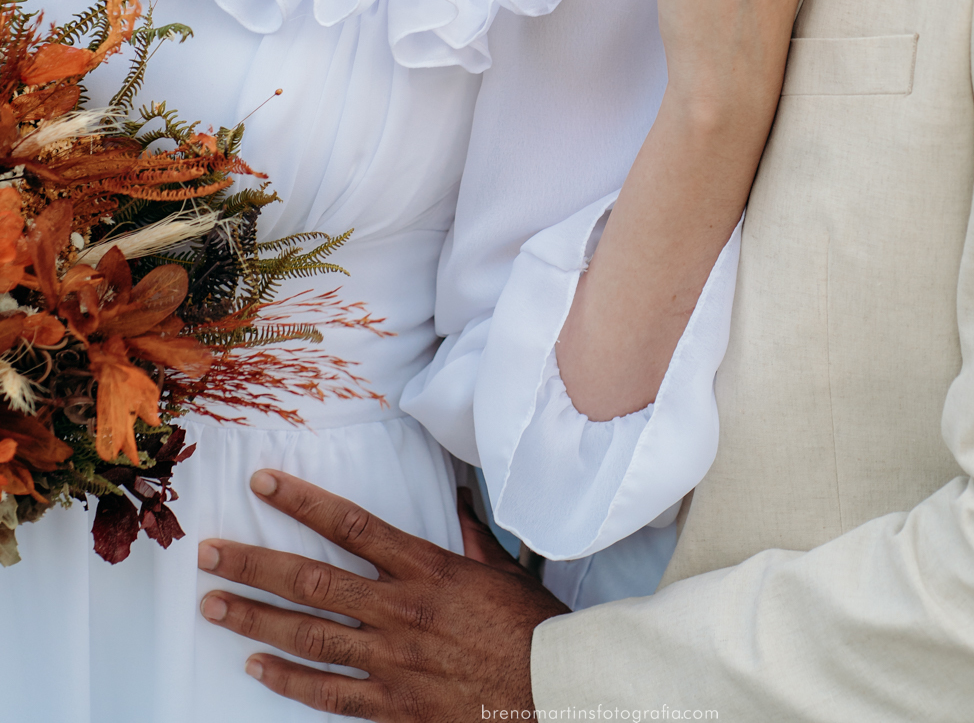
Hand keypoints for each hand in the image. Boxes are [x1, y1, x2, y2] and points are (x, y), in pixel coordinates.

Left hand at [197, 469, 566, 718]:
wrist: (552, 692)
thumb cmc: (530, 627)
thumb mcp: (500, 569)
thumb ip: (466, 536)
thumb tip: (452, 501)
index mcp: (427, 569)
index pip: (352, 525)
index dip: (303, 502)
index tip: (263, 484)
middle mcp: (400, 611)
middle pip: (312, 581)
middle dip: (254, 565)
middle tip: (209, 553)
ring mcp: (392, 662)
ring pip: (308, 636)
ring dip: (255, 619)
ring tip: (213, 606)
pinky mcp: (393, 707)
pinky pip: (329, 694)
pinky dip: (289, 681)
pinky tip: (257, 667)